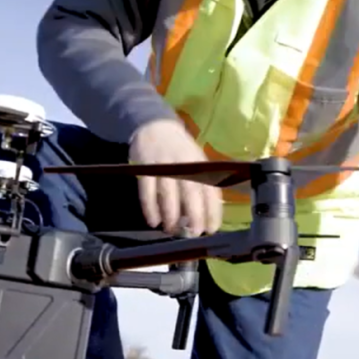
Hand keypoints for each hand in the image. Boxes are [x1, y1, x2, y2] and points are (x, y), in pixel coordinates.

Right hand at [128, 119, 222, 234]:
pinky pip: (147, 191)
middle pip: (191, 193)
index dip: (213, 211)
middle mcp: (184, 164)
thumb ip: (202, 183)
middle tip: (192, 233)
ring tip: (171, 229)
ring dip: (170, 215)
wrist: (155, 125)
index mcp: (200, 164)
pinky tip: (153, 221)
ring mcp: (163, 165)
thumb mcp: (196, 160)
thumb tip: (210, 213)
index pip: (210, 190)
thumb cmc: (180, 149)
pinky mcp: (145, 167)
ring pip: (168, 194)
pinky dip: (150, 208)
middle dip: (194, 216)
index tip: (212, 229)